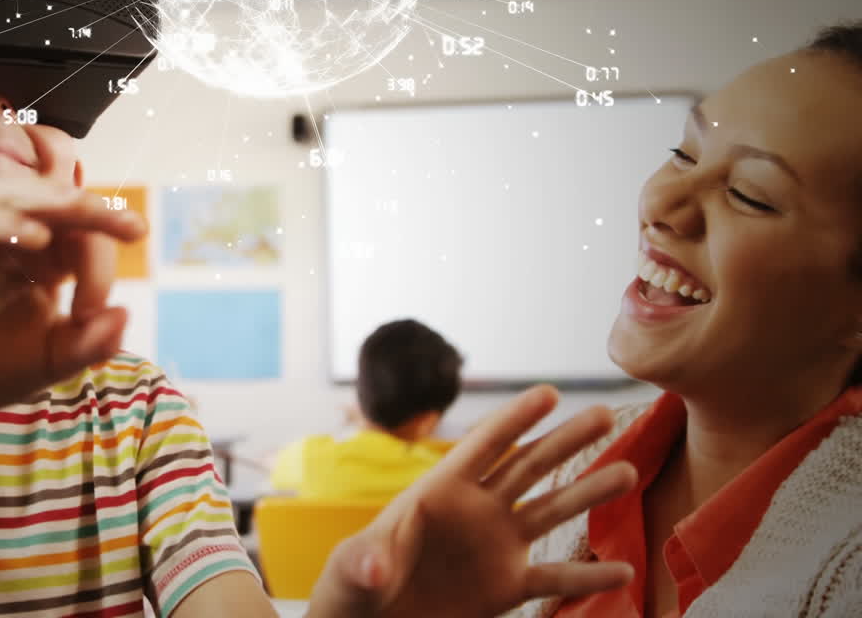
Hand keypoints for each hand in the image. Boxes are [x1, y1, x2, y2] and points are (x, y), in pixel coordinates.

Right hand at [0, 140, 146, 437]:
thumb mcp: (55, 359)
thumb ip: (92, 342)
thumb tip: (125, 315)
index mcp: (41, 256)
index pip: (80, 234)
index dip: (101, 261)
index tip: (100, 309)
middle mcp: (7, 238)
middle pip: (53, 201)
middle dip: (94, 211)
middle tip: (132, 228)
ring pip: (12, 195)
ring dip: (53, 201)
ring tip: (84, 210)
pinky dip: (5, 222)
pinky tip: (37, 238)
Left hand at [308, 386, 636, 617]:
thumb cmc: (352, 589)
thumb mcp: (351, 571)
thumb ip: (364, 563)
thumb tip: (377, 566)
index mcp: (438, 492)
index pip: (482, 446)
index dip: (514, 418)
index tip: (549, 391)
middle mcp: (475, 511)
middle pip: (527, 466)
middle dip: (565, 440)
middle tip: (605, 413)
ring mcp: (494, 545)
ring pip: (550, 511)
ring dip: (588, 493)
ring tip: (628, 472)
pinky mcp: (505, 586)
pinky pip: (553, 578)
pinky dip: (587, 576)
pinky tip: (623, 569)